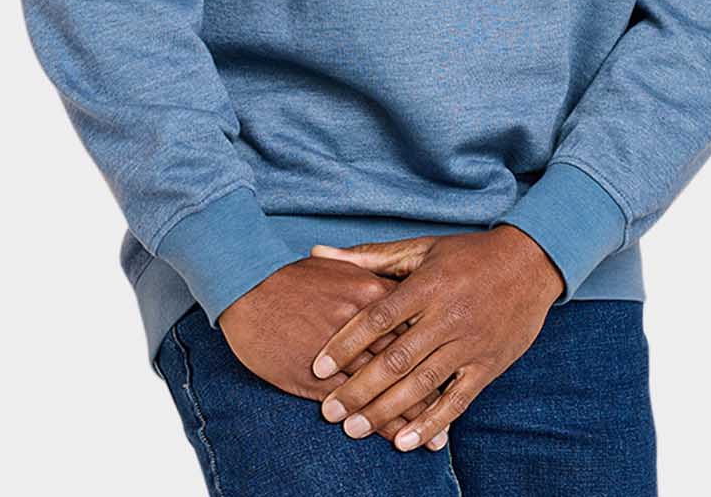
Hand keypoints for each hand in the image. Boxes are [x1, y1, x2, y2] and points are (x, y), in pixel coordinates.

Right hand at [217, 255, 450, 445]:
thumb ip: (369, 276)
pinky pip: (358, 406)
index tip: (463, 359)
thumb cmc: (291, 277)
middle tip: (461, 413)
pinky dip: (381, 426)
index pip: (419, 322)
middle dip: (437, 389)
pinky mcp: (319, 378)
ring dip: (415, 416)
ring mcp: (344, 354)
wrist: (247, 289)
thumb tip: (394, 285)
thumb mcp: (337, 268)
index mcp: (372, 291)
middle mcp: (366, 324)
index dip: (441, 345)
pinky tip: (398, 441)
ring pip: (389, 389)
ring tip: (438, 441)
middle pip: (413, 359)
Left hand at [308, 226, 563, 451]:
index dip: (346, 343)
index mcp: (428, 284)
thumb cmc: (469, 254)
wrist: (532, 263)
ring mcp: (469, 343)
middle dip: (359, 388)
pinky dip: (431, 423)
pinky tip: (404, 441)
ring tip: (354, 429)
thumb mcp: (422, 247)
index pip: (378, 317)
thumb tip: (318, 254)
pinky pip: (457, 400)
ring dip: (386, 411)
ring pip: (422, 384)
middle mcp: (447, 315)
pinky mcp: (488, 365)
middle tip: (328, 412)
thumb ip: (370, 256)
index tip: (319, 367)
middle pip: (396, 358)